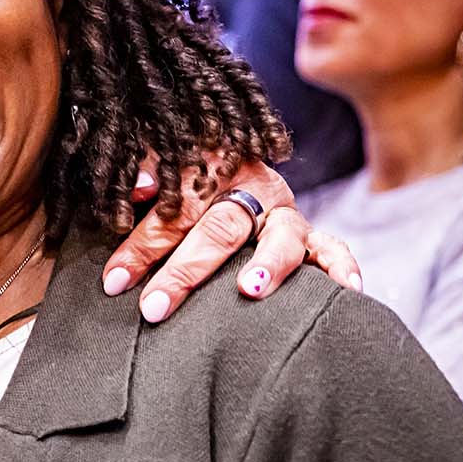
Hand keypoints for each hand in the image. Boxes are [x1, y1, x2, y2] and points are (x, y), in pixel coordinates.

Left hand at [103, 157, 361, 322]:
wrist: (224, 155)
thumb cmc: (180, 177)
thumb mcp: (160, 169)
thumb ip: (147, 173)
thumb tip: (139, 185)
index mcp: (208, 168)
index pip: (171, 211)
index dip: (140, 246)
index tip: (114, 280)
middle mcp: (250, 188)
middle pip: (220, 228)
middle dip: (185, 270)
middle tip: (156, 305)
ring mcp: (283, 212)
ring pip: (281, 237)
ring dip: (267, 264)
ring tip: (249, 289)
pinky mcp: (309, 233)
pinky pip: (332, 248)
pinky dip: (342, 266)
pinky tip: (348, 290)